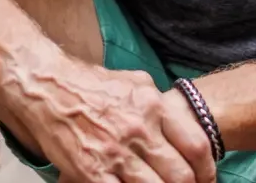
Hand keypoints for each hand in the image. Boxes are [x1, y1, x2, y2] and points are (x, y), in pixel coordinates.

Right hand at [7, 58, 217, 182]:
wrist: (47, 87)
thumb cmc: (90, 85)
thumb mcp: (135, 83)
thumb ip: (159, 105)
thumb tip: (181, 124)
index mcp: (153, 106)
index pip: (196, 146)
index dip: (208, 171)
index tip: (207, 179)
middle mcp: (139, 130)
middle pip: (180, 175)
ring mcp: (115, 153)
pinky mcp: (92, 172)